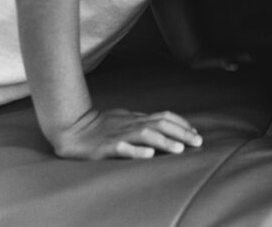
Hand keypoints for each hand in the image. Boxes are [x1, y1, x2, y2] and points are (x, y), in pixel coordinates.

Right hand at [47, 107, 202, 159]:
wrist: (73, 128)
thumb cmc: (100, 126)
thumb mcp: (125, 119)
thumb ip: (142, 122)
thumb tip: (162, 124)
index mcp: (136, 118)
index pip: (164, 116)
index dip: (182, 123)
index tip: (195, 133)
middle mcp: (131, 124)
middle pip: (161, 124)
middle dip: (181, 132)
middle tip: (198, 142)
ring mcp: (119, 135)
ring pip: (146, 135)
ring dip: (165, 141)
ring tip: (180, 148)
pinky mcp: (107, 147)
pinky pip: (123, 148)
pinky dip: (137, 151)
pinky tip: (149, 155)